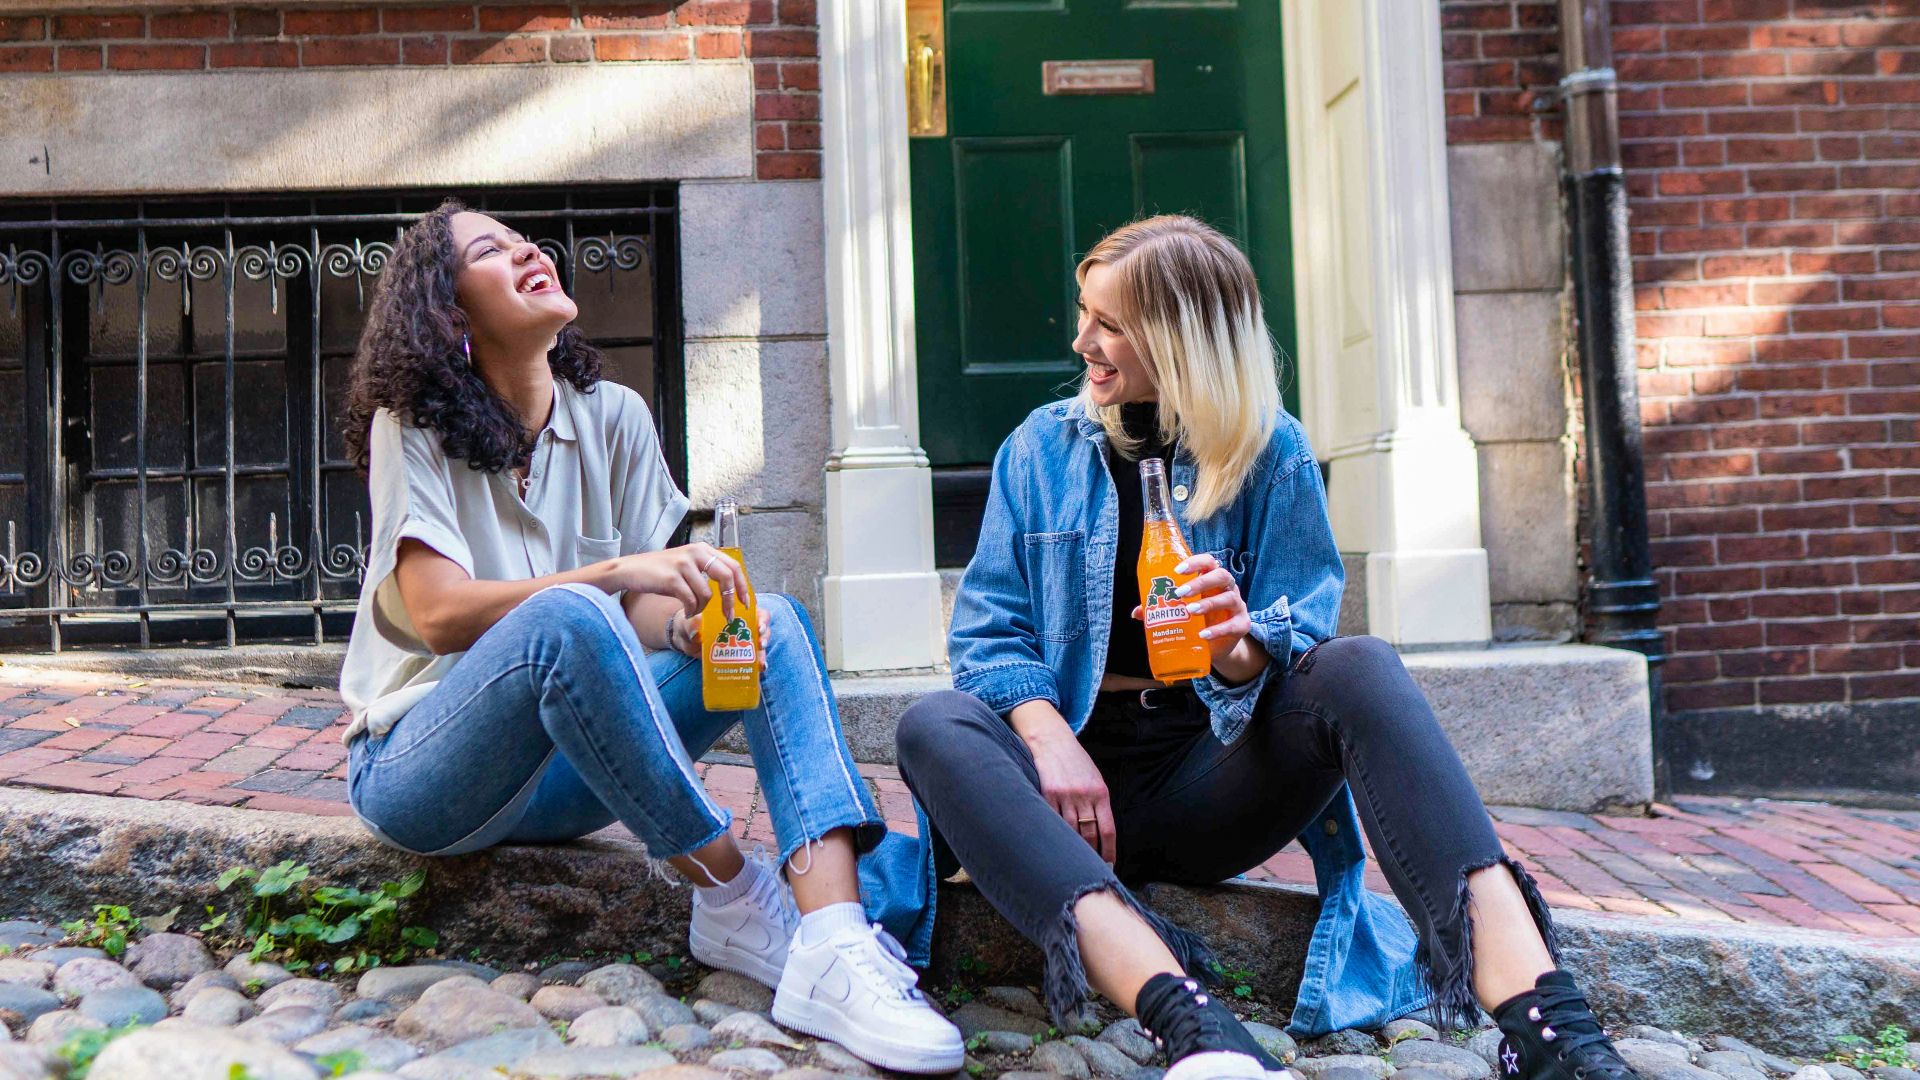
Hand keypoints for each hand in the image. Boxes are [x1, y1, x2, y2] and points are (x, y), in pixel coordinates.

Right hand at [600, 543, 747, 618]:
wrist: (630, 570)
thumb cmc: (660, 572)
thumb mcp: (687, 564)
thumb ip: (706, 571)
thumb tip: (730, 591)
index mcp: (703, 549)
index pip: (733, 565)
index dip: (742, 586)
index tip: (744, 603)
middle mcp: (695, 552)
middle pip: (726, 577)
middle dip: (730, 601)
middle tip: (728, 616)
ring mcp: (683, 564)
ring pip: (706, 594)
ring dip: (702, 608)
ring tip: (692, 611)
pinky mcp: (672, 578)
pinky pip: (691, 601)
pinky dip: (690, 610)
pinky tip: (685, 611)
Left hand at [668, 594, 770, 670]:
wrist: (685, 639)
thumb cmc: (690, 624)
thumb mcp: (689, 622)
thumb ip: (692, 625)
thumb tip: (697, 633)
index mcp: (734, 611)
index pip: (755, 611)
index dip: (762, 618)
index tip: (759, 626)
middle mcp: (742, 625)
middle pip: (762, 627)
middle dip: (764, 636)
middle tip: (760, 644)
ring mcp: (742, 641)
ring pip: (760, 644)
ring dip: (762, 652)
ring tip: (760, 662)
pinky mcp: (739, 655)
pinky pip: (752, 658)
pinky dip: (758, 663)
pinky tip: (760, 669)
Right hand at [1023, 719, 1115, 863]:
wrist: (1051, 740)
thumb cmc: (1075, 761)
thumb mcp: (1094, 778)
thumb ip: (1098, 802)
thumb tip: (1101, 832)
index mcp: (1100, 792)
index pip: (1107, 829)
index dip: (1108, 851)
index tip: (1109, 865)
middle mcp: (1084, 795)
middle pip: (1089, 834)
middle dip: (1091, 855)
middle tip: (1090, 869)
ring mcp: (1065, 795)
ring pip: (1070, 831)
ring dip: (1072, 849)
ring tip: (1073, 863)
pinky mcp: (1047, 793)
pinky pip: (1052, 820)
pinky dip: (1055, 834)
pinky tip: (1055, 845)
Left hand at [1132, 552, 1248, 661]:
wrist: (1216, 647)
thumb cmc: (1197, 621)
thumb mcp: (1179, 613)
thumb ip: (1160, 609)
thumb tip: (1137, 611)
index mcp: (1211, 580)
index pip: (1208, 562)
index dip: (1195, 562)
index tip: (1178, 570)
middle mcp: (1227, 588)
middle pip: (1221, 576)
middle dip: (1201, 582)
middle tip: (1180, 593)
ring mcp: (1237, 606)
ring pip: (1229, 597)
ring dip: (1208, 603)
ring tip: (1190, 611)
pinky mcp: (1242, 625)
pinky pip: (1233, 625)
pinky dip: (1218, 630)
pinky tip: (1203, 635)